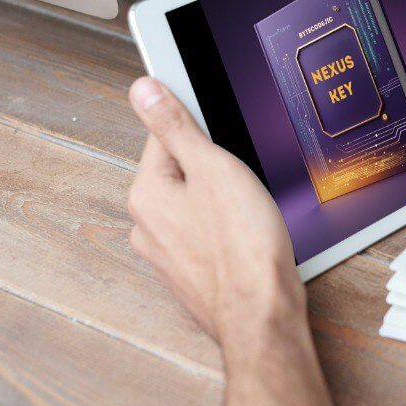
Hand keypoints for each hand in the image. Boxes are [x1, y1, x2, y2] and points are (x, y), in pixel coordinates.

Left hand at [126, 77, 304, 345]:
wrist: (262, 315)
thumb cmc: (243, 248)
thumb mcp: (213, 167)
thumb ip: (175, 125)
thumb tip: (143, 90)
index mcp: (145, 194)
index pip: (165, 135)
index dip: (201, 131)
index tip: (221, 138)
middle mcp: (147, 226)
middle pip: (181, 171)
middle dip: (214, 170)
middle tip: (241, 181)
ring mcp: (167, 254)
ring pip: (196, 204)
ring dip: (223, 202)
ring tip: (248, 213)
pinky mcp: (191, 274)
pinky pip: (207, 234)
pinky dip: (227, 230)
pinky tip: (248, 236)